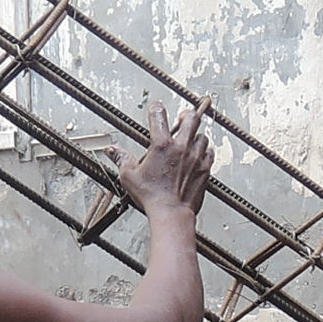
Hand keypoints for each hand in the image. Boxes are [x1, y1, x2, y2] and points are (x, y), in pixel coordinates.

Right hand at [116, 99, 210, 224]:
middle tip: (182, 118)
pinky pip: (209, 152)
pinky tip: (198, 154)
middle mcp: (181, 148)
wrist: (171, 213)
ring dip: (195, 136)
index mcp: (161, 145)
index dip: (156, 108)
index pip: (159, 116)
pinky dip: (204, 151)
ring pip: (202, 136)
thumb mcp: (130, 176)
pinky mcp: (205, 168)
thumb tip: (112, 150)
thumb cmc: (152, 196)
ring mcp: (195, 157)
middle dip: (186, 115)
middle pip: (191, 118)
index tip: (156, 108)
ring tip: (189, 140)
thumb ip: (122, 159)